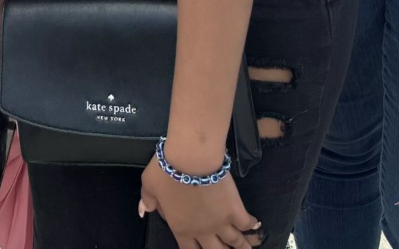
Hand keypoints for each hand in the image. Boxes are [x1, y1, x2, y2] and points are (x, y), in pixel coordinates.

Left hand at [139, 153, 261, 248]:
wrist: (190, 158)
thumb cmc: (166, 171)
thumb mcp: (148, 185)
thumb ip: (147, 200)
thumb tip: (144, 211)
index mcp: (181, 228)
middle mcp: (202, 230)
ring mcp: (221, 222)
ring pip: (234, 242)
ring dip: (241, 246)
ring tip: (247, 248)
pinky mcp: (235, 210)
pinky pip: (246, 223)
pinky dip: (251, 225)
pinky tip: (255, 225)